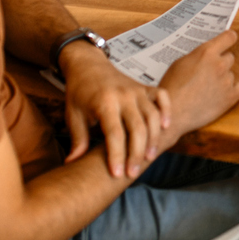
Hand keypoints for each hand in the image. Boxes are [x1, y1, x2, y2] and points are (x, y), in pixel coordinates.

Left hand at [60, 42, 171, 179]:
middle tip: (133, 173)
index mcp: (104, 102)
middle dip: (136, 154)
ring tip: (149, 158)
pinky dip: (166, 111)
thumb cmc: (79, 92)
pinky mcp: (144, 87)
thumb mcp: (72, 115)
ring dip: (153, 139)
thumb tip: (72, 163)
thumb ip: (77, 139)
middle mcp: (123, 95)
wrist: (88, 65)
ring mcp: (136, 90)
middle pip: (137, 128)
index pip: (115, 134)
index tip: (116, 174)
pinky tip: (165, 128)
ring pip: (153, 116)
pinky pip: (162, 97)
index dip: (117, 155)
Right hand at [160, 30, 238, 136]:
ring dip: (223, 79)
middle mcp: (219, 64)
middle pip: (230, 57)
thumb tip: (205, 55)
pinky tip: (223, 94)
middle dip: (220, 63)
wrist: (173, 112)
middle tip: (208, 72)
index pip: (228, 37)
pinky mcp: (230, 97)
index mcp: (206, 52)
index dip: (229, 38)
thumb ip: (197, 56)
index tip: (228, 40)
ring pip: (231, 74)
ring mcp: (226, 81)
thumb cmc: (172, 88)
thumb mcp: (179, 63)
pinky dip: (234, 90)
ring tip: (208, 88)